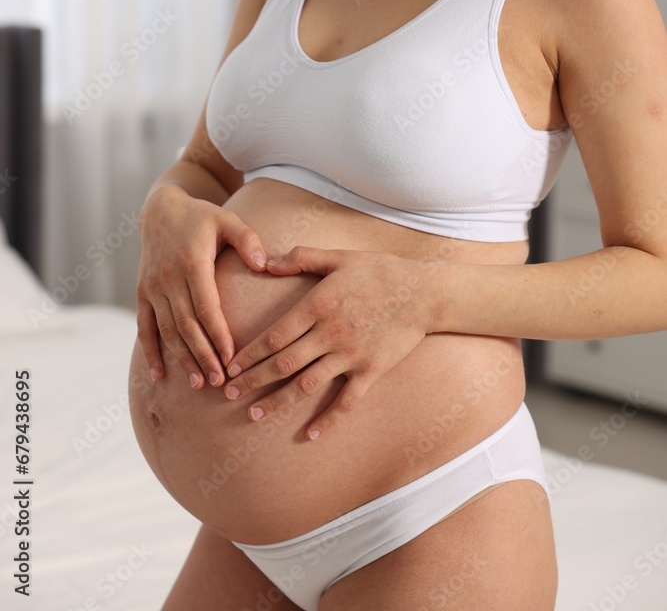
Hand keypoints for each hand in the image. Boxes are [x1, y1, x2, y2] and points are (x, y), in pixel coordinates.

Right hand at [136, 185, 267, 389]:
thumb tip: (264, 265)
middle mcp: (168, 278)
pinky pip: (144, 327)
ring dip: (182, 359)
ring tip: (199, 384)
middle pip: (186, 325)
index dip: (218, 334)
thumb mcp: (227, 219)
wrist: (160, 211)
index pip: (206, 306)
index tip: (232, 358)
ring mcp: (152, 288)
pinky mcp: (142, 293)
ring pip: (167, 331)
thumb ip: (247, 239)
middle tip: (220, 381)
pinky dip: (151, 352)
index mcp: (192, 262)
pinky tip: (159, 375)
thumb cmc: (202, 218)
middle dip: (203, 356)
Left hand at [223, 246, 436, 439]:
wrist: (425, 292)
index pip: (275, 335)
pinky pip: (346, 402)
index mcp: (319, 304)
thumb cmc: (380, 270)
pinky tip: (309, 435)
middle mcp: (331, 333)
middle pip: (283, 363)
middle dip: (253, 381)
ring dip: (276, 402)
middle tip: (228, 394)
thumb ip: (301, 258)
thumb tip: (267, 261)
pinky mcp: (371, 371)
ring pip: (306, 385)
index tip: (230, 366)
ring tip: (253, 415)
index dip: (250, 353)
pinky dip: (327, 421)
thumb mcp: (339, 256)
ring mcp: (351, 355)